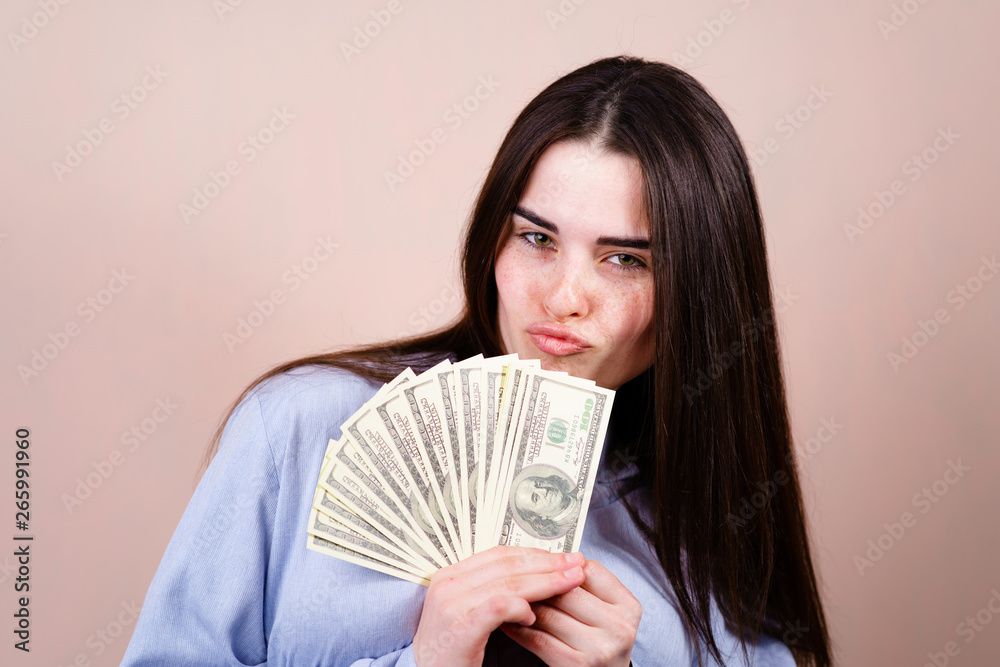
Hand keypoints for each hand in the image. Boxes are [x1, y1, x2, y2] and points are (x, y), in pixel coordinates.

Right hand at [412, 545, 586, 666]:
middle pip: (507, 564)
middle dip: (547, 563)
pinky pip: (499, 607)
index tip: (561, 556)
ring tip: (569, 583)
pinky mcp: (461, 625)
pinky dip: (520, 608)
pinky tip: (534, 616)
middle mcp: (448, 583)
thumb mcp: (467, 611)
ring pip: (508, 583)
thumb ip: (491, 590)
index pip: (499, 554)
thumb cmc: (451, 649)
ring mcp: (452, 603)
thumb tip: (532, 575)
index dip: (533, 553)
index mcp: (450, 575)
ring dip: (544, 582)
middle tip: (575, 564)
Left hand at [499, 559, 640, 665]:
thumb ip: (586, 587)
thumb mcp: (606, 612)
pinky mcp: (575, 664)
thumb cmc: (602, 642)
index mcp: (628, 606)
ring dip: (522, 604)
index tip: (542, 563)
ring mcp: (598, 647)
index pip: (589, 570)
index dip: (561, 565)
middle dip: (537, 583)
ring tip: (505, 595)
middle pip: (566, 591)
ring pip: (548, 613)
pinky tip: (508, 620)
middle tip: (514, 575)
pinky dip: (518, 627)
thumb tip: (547, 559)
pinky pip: (537, 638)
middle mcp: (618, 627)